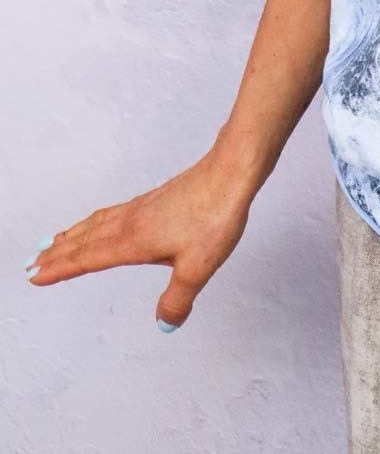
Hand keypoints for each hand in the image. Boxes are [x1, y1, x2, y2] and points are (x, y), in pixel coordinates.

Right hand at [21, 141, 259, 330]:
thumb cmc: (216, 215)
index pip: (87, 258)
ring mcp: (143, 207)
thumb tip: (165, 324)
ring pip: (97, 223)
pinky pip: (113, 212)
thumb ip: (178, 298)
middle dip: (58, 253)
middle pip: (85, 239)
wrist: (232, 171)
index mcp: (133, 241)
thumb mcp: (198, 267)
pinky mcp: (156, 199)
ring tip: (56, 242)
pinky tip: (103, 222)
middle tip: (31, 262)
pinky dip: (96, 221)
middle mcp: (131, 221)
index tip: (34, 275)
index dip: (60, 268)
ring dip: (74, 234)